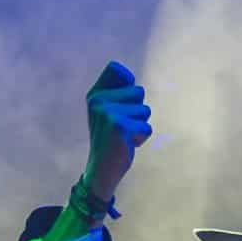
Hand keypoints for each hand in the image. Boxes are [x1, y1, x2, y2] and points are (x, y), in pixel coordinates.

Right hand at [82, 60, 150, 201]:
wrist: (101, 170)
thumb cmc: (111, 139)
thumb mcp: (108, 112)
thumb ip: (118, 92)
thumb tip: (128, 76)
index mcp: (94, 94)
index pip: (118, 69)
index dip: (127, 85)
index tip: (119, 106)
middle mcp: (98, 100)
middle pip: (138, 91)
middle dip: (137, 111)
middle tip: (122, 127)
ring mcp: (107, 113)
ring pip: (144, 110)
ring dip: (139, 125)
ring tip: (124, 136)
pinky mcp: (119, 127)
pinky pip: (146, 127)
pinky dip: (141, 138)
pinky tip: (126, 144)